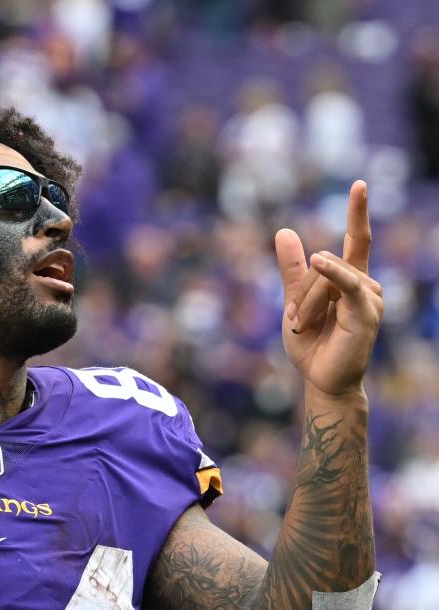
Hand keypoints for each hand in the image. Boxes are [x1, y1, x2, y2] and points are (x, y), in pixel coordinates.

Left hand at [275, 180, 383, 399]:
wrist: (320, 380)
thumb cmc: (311, 346)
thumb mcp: (295, 302)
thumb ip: (292, 269)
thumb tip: (284, 231)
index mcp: (350, 281)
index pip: (358, 239)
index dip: (359, 213)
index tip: (360, 185)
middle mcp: (365, 285)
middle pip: (325, 263)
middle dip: (302, 293)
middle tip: (297, 324)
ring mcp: (369, 297)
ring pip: (327, 275)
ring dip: (307, 302)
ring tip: (304, 328)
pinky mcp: (366, 311)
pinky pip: (346, 281)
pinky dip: (331, 272)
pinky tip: (320, 261)